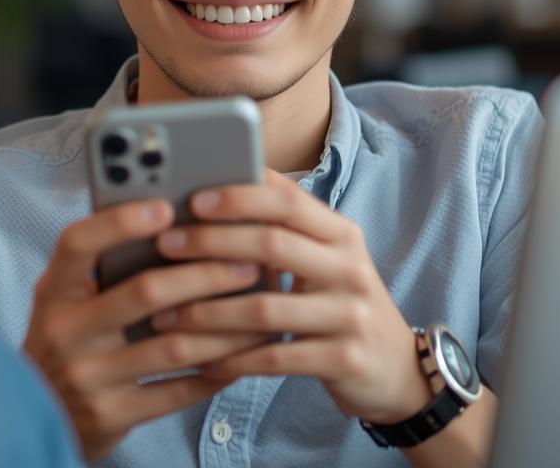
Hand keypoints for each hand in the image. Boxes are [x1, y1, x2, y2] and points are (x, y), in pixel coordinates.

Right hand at [21, 198, 268, 461]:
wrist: (40, 416)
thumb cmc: (69, 339)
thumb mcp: (68, 300)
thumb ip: (105, 266)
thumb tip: (178, 222)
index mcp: (53, 291)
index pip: (78, 244)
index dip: (119, 223)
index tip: (166, 207)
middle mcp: (64, 331)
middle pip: (144, 292)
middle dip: (205, 275)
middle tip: (247, 263)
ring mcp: (87, 376)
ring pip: (172, 346)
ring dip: (224, 328)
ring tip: (258, 310)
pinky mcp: (110, 415)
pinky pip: (176, 392)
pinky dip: (214, 373)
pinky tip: (240, 358)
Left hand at [149, 170, 433, 424]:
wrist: (395, 370)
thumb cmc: (341, 305)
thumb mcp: (326, 260)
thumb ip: (285, 231)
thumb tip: (221, 189)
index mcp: (342, 234)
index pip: (288, 201)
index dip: (239, 196)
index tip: (192, 199)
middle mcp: (350, 268)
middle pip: (272, 245)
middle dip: (211, 243)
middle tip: (164, 246)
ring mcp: (350, 315)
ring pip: (264, 308)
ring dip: (207, 311)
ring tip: (165, 315)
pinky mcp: (343, 359)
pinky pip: (275, 358)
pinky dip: (232, 359)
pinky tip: (202, 360)